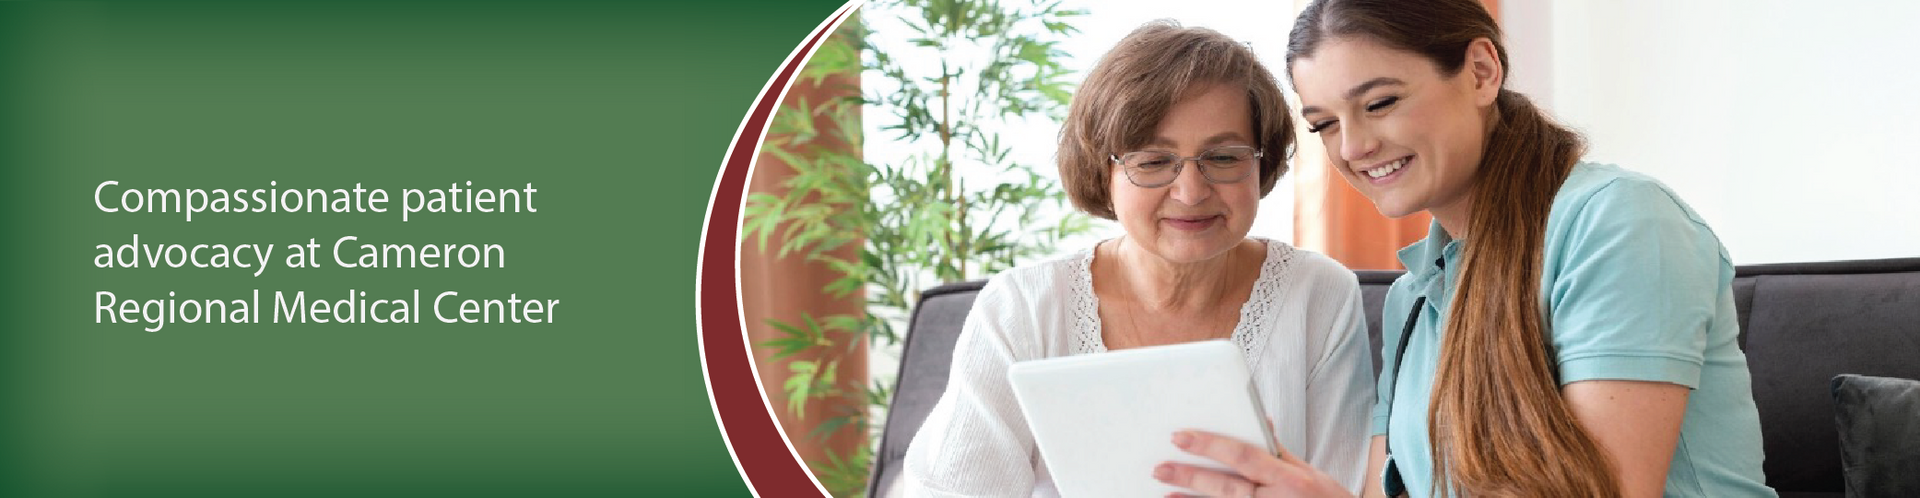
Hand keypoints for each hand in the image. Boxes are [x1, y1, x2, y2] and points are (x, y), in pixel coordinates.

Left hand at [1153, 430, 1354, 497]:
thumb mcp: (1309, 472)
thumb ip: (1278, 451)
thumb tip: (1259, 421)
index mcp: (1291, 477)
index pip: (1244, 454)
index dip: (1210, 444)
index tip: (1180, 437)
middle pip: (1228, 487)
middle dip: (1191, 477)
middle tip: (1160, 468)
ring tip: (1165, 492)